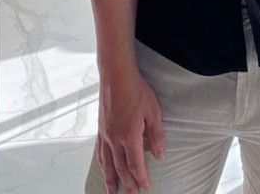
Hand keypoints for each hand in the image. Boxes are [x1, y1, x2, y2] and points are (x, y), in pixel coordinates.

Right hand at [97, 70, 165, 193]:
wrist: (116, 76)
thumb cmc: (136, 90)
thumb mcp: (153, 112)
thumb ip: (156, 135)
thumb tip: (160, 154)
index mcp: (129, 137)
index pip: (136, 165)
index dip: (141, 178)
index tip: (146, 187)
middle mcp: (115, 139)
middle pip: (121, 168)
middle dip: (128, 184)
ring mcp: (105, 134)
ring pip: (107, 163)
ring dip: (111, 179)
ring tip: (112, 191)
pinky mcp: (101, 128)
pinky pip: (99, 151)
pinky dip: (102, 163)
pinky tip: (103, 167)